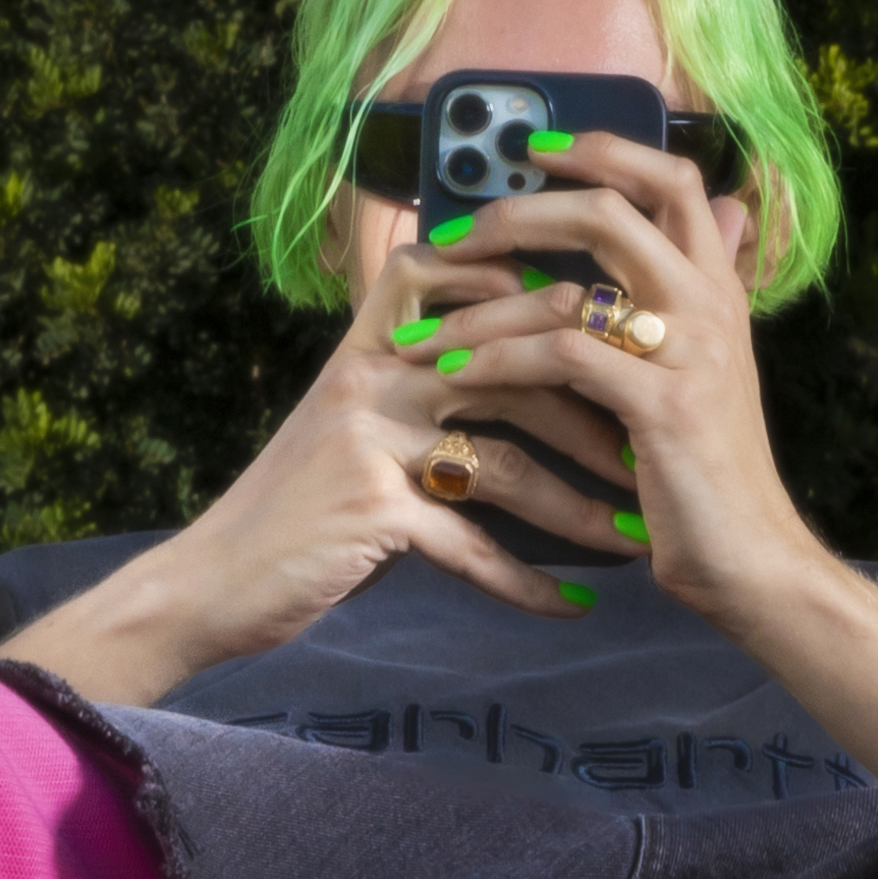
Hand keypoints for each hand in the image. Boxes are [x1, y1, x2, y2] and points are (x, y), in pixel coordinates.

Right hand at [0, 254, 638, 702]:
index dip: (557, 296)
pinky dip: (526, 579)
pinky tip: (573, 602)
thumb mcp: (359, 419)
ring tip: (632, 539)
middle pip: (516, 362)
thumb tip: (530, 362)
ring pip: (505, 459)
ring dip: (579, 508)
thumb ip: (431, 380)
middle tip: (664, 446)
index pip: (477, 276)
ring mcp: (370, 438)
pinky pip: (470, 542)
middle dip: (600, 409)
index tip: (631, 334)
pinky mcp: (370, 511)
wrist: (213, 579)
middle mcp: (375, 372)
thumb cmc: (304, 503)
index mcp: (378, 339)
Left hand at [375, 124, 803, 634]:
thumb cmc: (707, 471)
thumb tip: (724, 206)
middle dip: (518, 213)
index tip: (536, 148)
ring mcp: (690, 353)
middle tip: (452, 237)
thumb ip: (695, 293)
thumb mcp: (708, 369)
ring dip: (481, 306)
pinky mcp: (662, 406)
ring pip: (570, 289)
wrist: (752, 560)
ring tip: (424, 328)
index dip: (605, 149)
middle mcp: (709, 307)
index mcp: (718, 289)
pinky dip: (497, 361)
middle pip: (610, 211)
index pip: (674, 180)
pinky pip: (561, 357)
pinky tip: (456, 376)